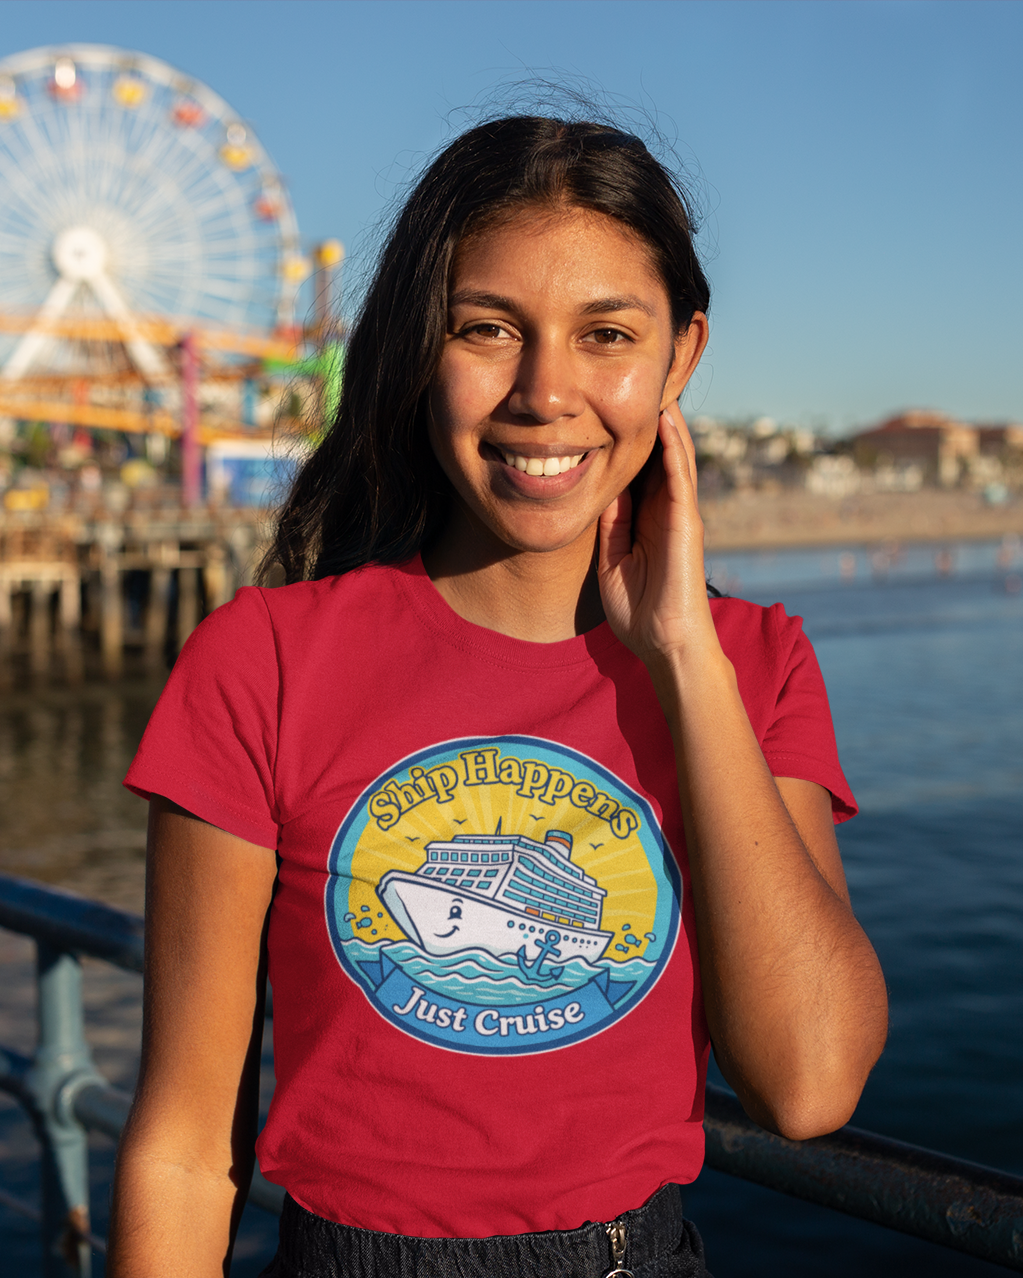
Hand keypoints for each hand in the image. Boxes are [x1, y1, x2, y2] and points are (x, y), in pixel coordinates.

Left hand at [597, 402, 719, 666]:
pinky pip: (680, 477)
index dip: (628, 437)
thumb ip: (612, 524)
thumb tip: (603, 489)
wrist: (664, 644)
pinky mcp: (686, 522)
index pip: (639, 468)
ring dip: (667, 421)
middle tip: (639, 379)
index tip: (609, 404)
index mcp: (648, 518)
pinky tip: (667, 420)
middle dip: (650, 419)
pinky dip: (674, 447)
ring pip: (674, 456)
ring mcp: (680, 514)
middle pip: (659, 454)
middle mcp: (667, 510)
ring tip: (657, 384)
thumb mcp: (612, 559)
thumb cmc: (640, 610)